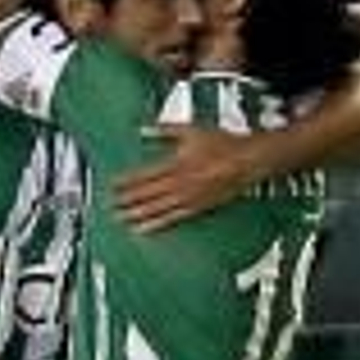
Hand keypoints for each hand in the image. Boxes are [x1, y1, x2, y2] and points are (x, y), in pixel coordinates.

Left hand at [115, 124, 252, 231]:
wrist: (250, 160)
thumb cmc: (224, 145)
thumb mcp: (192, 131)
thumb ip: (165, 130)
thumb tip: (143, 129)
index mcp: (177, 163)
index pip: (145, 175)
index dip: (126, 181)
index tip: (112, 185)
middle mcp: (181, 182)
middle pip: (147, 193)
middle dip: (127, 200)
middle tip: (109, 205)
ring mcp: (189, 197)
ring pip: (157, 208)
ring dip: (137, 214)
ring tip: (120, 219)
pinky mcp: (198, 208)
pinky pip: (173, 218)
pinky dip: (156, 225)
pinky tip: (142, 229)